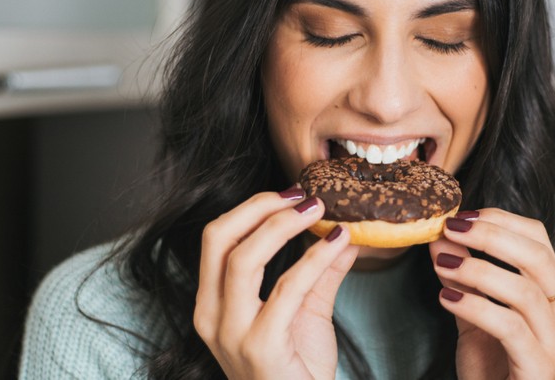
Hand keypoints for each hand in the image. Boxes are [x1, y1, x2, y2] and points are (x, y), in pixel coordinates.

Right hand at [193, 188, 358, 379]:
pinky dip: (315, 257)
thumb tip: (342, 231)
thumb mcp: (305, 312)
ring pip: (244, 258)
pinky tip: (340, 241)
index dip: (250, 208)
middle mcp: (212, 317)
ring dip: (282, 224)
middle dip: (259, 207)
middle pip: (219, 238)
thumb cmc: (296, 372)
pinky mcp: (260, 347)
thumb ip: (319, 273)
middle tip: (301, 195)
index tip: (290, 194)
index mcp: (213, 305)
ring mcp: (232, 334)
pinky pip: (287, 288)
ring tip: (318, 210)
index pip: (215, 239)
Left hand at [428, 209, 554, 379]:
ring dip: (478, 270)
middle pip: (538, 258)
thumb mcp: (474, 314)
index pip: (540, 241)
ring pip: (525, 291)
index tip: (460, 217)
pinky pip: (510, 326)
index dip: (500, 221)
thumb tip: (440, 237)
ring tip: (443, 264)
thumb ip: (462, 277)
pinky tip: (447, 299)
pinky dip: (476, 306)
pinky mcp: (541, 368)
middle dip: (490, 235)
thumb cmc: (492, 369)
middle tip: (451, 229)